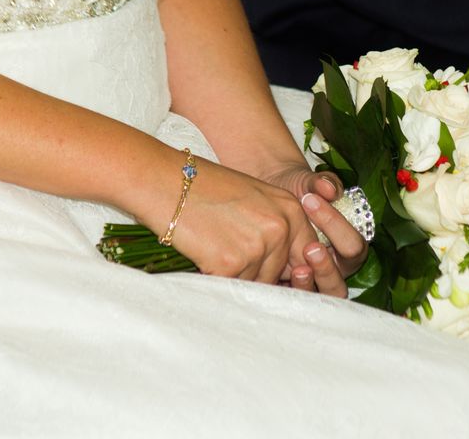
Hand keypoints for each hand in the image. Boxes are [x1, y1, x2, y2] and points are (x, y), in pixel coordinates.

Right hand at [133, 157, 345, 296]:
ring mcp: (257, 246)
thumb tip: (288, 266)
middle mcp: (280, 227)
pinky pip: (228, 287)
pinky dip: (214, 277)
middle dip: (254, 272)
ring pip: (252, 283)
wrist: (164, 181)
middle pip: (277, 273)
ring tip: (211, 246)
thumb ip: (275, 226)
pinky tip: (201, 253)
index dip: (285, 266)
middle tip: (227, 252)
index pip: (303, 253)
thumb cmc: (204, 187)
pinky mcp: (231, 264)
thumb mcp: (254, 198)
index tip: (268, 269)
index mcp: (290, 209)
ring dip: (233, 276)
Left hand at [263, 162, 368, 291]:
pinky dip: (284, 290)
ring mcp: (313, 283)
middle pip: (341, 282)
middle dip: (326, 266)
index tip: (311, 199)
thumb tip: (330, 189)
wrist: (274, 193)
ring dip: (310, 284)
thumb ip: (322, 183)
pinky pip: (292, 298)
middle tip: (311, 247)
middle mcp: (334, 269)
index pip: (353, 247)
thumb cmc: (300, 193)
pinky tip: (272, 274)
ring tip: (297, 268)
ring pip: (318, 297)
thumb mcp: (310, 184)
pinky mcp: (290, 289)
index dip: (336, 226)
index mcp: (348, 247)